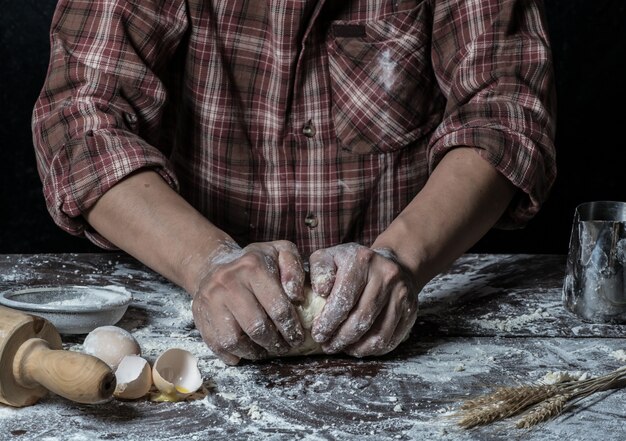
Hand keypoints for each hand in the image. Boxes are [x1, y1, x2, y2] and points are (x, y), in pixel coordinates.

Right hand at [191, 240, 305, 364]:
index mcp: (252, 266)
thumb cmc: (255, 263)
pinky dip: (233, 354)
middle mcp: (228, 281)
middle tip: (284, 347)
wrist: (214, 264)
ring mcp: (210, 299)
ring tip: (265, 351)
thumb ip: (294, 268)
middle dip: (274, 343)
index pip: (277, 307)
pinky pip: (216, 344)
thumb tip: (296, 295)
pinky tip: (246, 352)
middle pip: (256, 327)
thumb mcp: (281, 252)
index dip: (291, 328)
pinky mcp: (199, 314)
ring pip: (234, 340)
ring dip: (254, 352)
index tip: (297, 338)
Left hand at [308, 243, 417, 356]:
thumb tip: (320, 291)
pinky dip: (372, 349)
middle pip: (362, 318)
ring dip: (356, 348)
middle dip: (340, 338)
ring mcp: (402, 293)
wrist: (390, 263)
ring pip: (378, 334)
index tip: (318, 334)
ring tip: (342, 348)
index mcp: (363, 261)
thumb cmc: (353, 264)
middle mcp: (386, 275)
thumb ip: (319, 271)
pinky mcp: (411, 310)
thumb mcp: (331, 257)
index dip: (329, 322)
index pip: (345, 299)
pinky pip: (391, 339)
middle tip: (327, 346)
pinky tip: (358, 347)